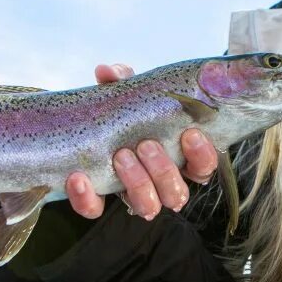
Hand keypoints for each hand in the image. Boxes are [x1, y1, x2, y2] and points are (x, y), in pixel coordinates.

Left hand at [65, 63, 218, 220]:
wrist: (84, 129)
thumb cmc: (123, 113)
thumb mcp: (127, 95)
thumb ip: (123, 82)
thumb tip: (108, 71)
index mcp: (178, 158)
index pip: (203, 167)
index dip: (202, 156)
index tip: (190, 134)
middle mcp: (160, 184)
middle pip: (176, 193)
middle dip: (163, 170)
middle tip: (146, 145)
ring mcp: (131, 195)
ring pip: (148, 207)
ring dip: (137, 183)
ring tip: (121, 156)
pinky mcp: (97, 202)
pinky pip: (94, 209)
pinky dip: (87, 198)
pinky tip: (78, 177)